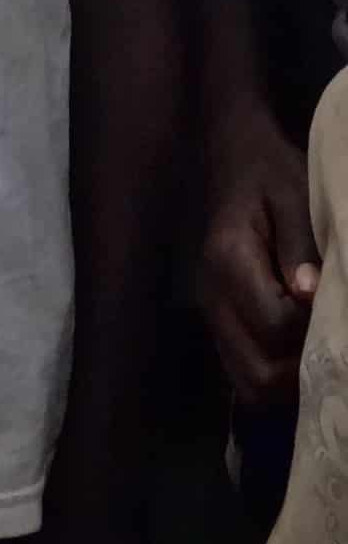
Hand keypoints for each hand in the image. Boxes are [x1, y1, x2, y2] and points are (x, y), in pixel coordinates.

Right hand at [201, 106, 318, 404]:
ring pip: (248, 383)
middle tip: (330, 343)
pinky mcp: (220, 321)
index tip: (331, 305)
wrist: (235, 160)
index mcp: (228, 261)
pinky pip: (243, 372)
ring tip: (317, 350)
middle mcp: (212, 296)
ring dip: (287, 383)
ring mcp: (213, 313)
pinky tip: (298, 351)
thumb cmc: (270, 175)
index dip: (311, 327)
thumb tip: (309, 296)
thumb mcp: (293, 197)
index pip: (274, 325)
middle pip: (256, 372)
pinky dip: (273, 377)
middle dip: (300, 371)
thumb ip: (299, 246)